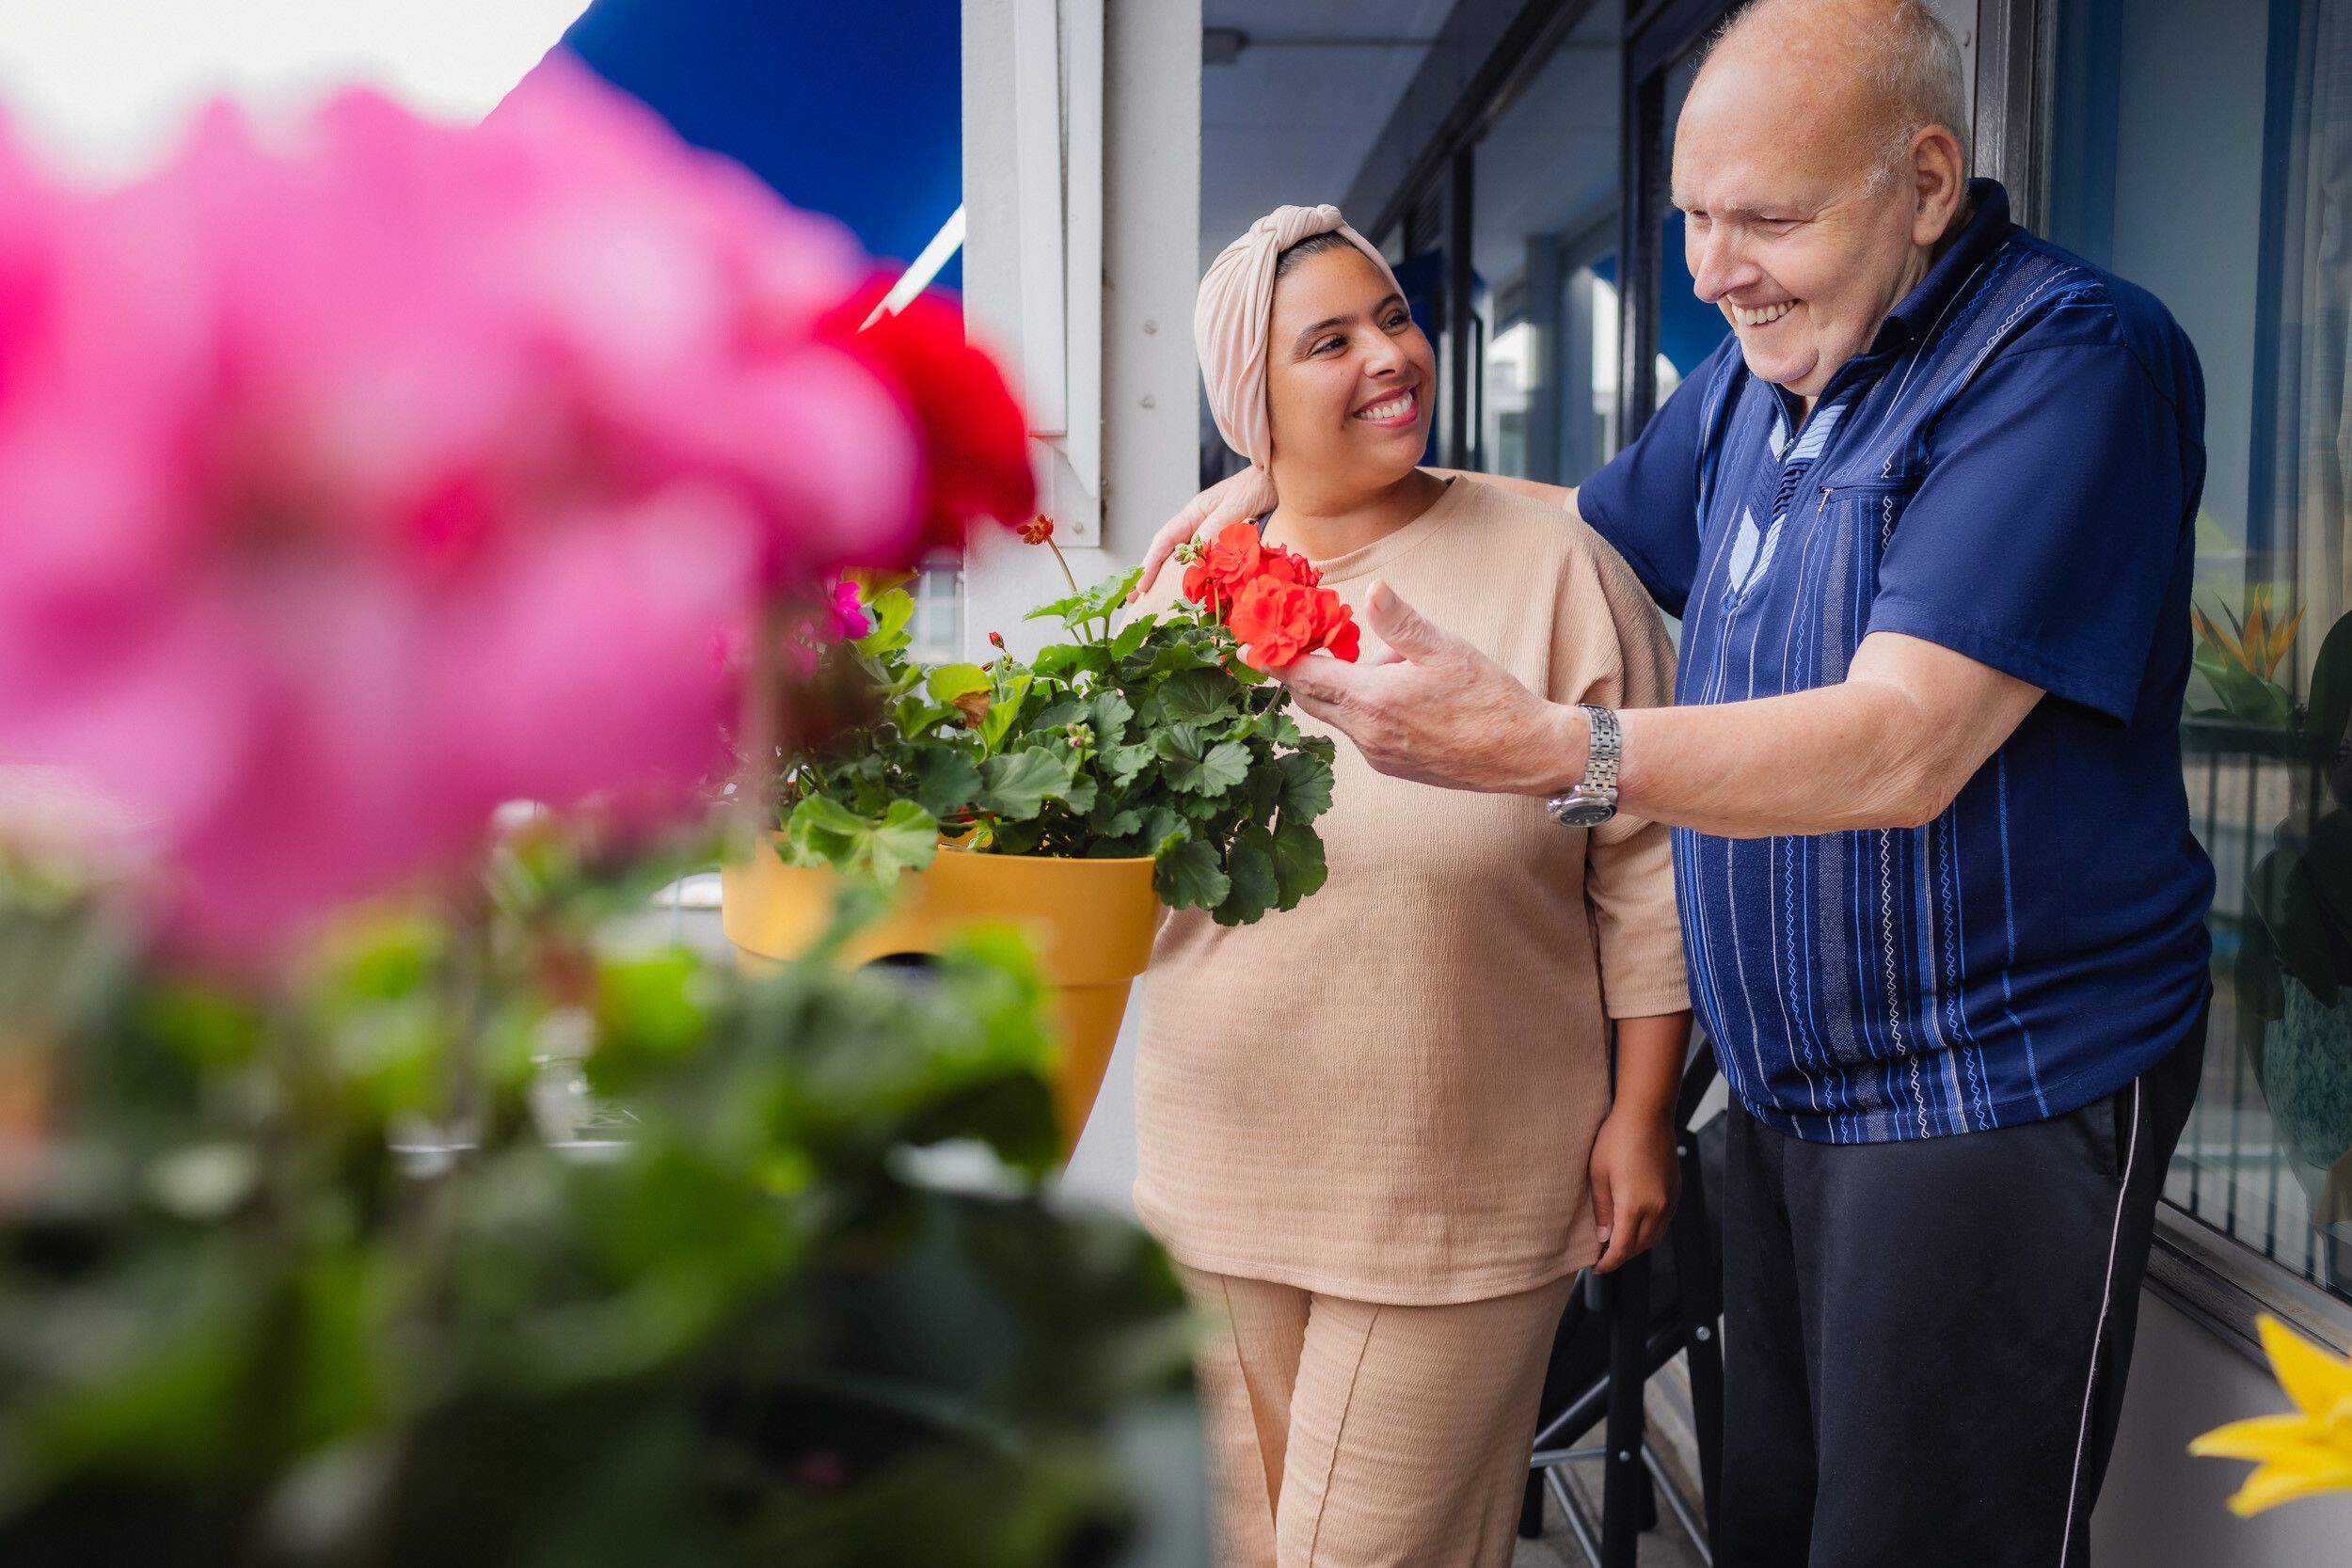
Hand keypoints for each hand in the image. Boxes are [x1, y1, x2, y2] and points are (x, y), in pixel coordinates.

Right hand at [1128, 467, 1277, 601]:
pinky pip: (1210, 562)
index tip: (1141, 586)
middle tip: (1138, 600)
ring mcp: (1214, 533)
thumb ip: (1217, 528)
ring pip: (1189, 560)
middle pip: (1170, 553)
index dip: (1150, 564)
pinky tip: (1198, 591)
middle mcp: (1201, 524)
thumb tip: (1197, 555)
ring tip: (1162, 601)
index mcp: (1195, 512)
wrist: (1283, 477)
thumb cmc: (1259, 483)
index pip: (1165, 541)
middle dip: (1154, 576)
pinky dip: (1201, 577)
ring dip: (1175, 580)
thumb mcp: (1236, 506)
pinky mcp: (1230, 542)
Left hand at [1255, 580, 1586, 794]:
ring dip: (1338, 686)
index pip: (1304, 678)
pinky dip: (1360, 705)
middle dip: (1298, 669)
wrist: (1524, 754)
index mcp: (1374, 701)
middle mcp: (1367, 734)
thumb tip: (1372, 590)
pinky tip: (1395, 686)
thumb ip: (1401, 622)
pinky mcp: (1393, 765)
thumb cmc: (1489, 699)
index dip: (1273, 660)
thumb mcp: (1446, 648)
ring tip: (1371, 657)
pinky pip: (1360, 730)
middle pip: (1311, 699)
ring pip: (1338, 714)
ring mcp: (1378, 755)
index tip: (1247, 646)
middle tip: (1291, 640)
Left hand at [1588, 1104, 1679, 1273]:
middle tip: (1603, 1254)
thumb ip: (1601, 1210)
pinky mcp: (1675, 1191)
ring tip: (1617, 1240)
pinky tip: (1635, 1222)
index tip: (1597, 1267)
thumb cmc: (1619, 1138)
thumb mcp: (1598, 1174)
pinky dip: (1649, 1230)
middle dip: (1621, 1255)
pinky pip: (1664, 1222)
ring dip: (1636, 1244)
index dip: (1609, 1262)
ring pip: (1654, 1237)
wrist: (1647, 1113)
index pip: (1622, 1249)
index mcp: (1634, 1206)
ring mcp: (1669, 1200)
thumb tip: (1603, 1236)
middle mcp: (1657, 1208)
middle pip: (1640, 1247)